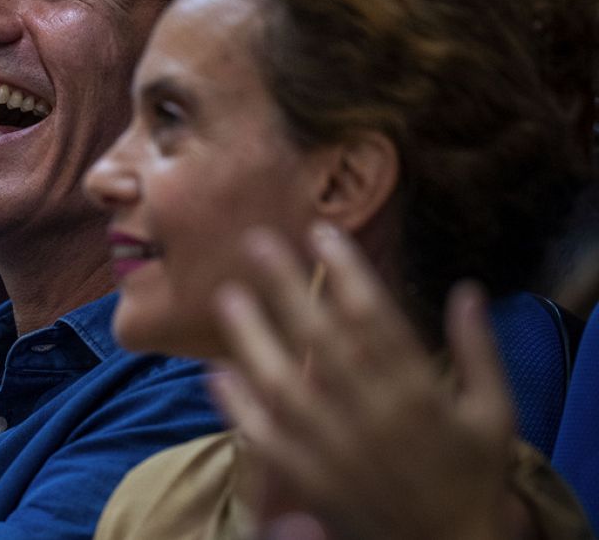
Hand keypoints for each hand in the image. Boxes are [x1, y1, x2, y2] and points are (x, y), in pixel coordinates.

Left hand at [210, 224, 515, 539]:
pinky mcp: (311, 480)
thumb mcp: (495, 413)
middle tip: (256, 241)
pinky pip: (268, 440)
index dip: (345, 271)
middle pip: (322, 339)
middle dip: (287, 285)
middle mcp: (373, 415)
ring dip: (253, 337)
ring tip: (228, 296)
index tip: (320, 232)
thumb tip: (468, 290)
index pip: (375, 318)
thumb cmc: (473, 476)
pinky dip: (241, 407)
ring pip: (286, 384)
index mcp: (419, 392)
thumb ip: (480, 351)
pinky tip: (216, 372)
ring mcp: (336, 449)